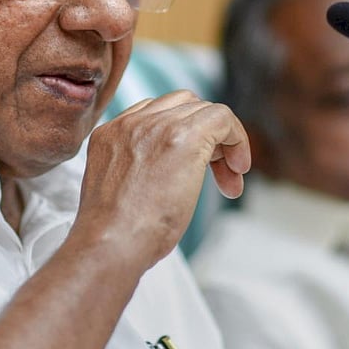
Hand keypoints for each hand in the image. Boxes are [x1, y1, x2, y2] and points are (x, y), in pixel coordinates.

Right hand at [74, 90, 249, 267]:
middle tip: (218, 174)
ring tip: (230, 177)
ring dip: (222, 141)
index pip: (155, 114)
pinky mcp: (184, 136)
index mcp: (111, 133)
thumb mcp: (117, 190)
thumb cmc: (114, 234)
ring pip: (203, 110)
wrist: (110, 242)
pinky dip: (237, 138)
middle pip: (182, 106)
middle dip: (205, 135)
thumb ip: (136, 170)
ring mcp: (156, 126)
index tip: (192, 169)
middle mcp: (132, 122)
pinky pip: (221, 118)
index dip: (181, 135)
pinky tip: (238, 168)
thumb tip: (168, 177)